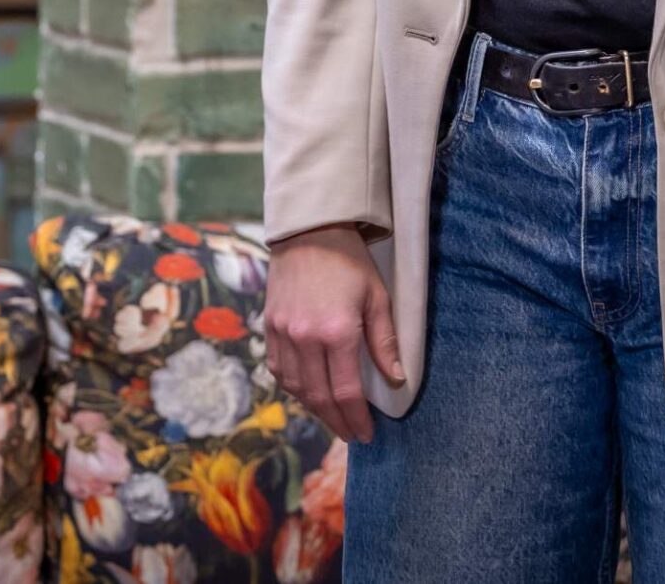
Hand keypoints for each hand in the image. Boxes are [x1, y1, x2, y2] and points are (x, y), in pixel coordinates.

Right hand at [264, 224, 405, 444]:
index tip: (367, 434)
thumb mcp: (377, 297)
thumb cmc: (350, 261)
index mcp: (336, 332)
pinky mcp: (268, 326)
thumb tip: (396, 380)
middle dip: (337, 422)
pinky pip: (278, 369)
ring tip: (333, 418)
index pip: (346, 392)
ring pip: (296, 387)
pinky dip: (293, 387)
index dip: (356, 419)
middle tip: (351, 435)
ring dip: (314, 408)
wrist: (308, 230)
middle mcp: (305, 338)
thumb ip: (384, 342)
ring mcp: (282, 333)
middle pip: (319, 396)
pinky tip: (307, 392)